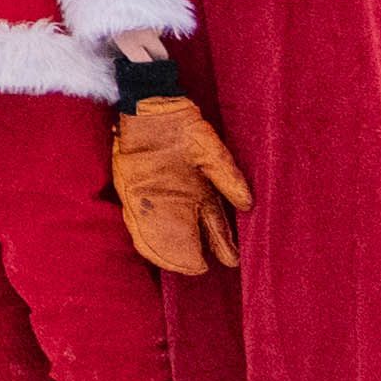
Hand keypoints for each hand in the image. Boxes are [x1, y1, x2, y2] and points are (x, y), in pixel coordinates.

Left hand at [111, 88, 253, 275]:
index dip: (221, 242)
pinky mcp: (132, 189)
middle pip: (190, 231)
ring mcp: (156, 195)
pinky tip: (150, 249)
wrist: (152, 110)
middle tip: (200, 270)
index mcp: (202, 191)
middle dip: (195, 250)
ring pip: (165, 228)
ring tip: (181, 267)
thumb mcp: (211, 153)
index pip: (214, 223)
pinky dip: (144, 233)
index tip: (231, 259)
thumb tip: (248, 204)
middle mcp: (180, 198)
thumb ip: (227, 177)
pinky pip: (139, 216)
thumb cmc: (185, 128)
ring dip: (171, 248)